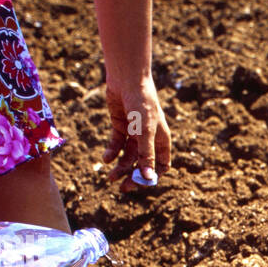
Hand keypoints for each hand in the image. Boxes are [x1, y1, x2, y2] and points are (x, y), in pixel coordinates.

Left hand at [103, 76, 170, 190]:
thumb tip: (148, 178)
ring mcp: (134, 132)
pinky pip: (116, 144)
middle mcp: (149, 138)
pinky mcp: (120, 125)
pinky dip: (111, 152)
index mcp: (161, 140)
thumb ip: (146, 155)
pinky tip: (106, 158)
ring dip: (120, 166)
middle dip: (132, 175)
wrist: (127, 78)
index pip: (161, 165)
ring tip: (110, 176)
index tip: (140, 184)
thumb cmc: (142, 103)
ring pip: (128, 156)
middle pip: (142, 163)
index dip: (152, 176)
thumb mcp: (145, 131)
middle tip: (122, 187)